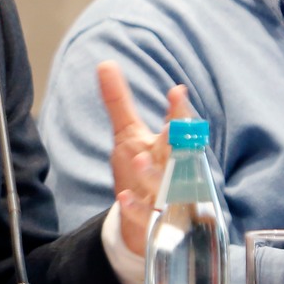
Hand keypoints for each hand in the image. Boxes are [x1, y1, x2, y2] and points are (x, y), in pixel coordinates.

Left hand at [98, 61, 190, 256]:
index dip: (178, 110)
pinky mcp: (150, 220)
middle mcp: (170, 170)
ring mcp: (163, 196)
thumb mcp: (129, 133)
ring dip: (153, 173)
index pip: (179, 127)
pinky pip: (144, 215)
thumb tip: (104, 63)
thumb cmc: (145, 167)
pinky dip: (135, 207)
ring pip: (162, 185)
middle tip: (174, 127)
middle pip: (178, 154)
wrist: (149, 219)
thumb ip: (119, 101)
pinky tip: (123, 197)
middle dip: (176, 141)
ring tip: (140, 159)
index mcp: (168, 147)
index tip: (176, 91)